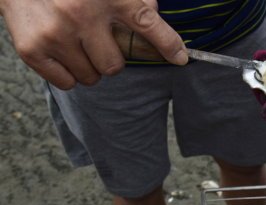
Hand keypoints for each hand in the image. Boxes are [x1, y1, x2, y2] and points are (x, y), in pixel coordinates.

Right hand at [0, 0, 186, 89]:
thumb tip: (153, 10)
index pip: (147, 22)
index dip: (168, 44)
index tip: (181, 58)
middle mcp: (82, 13)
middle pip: (115, 66)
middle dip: (110, 58)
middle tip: (96, 41)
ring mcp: (56, 33)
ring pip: (92, 77)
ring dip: (89, 66)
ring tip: (75, 43)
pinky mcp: (33, 49)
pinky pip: (67, 83)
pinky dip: (68, 73)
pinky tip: (60, 51)